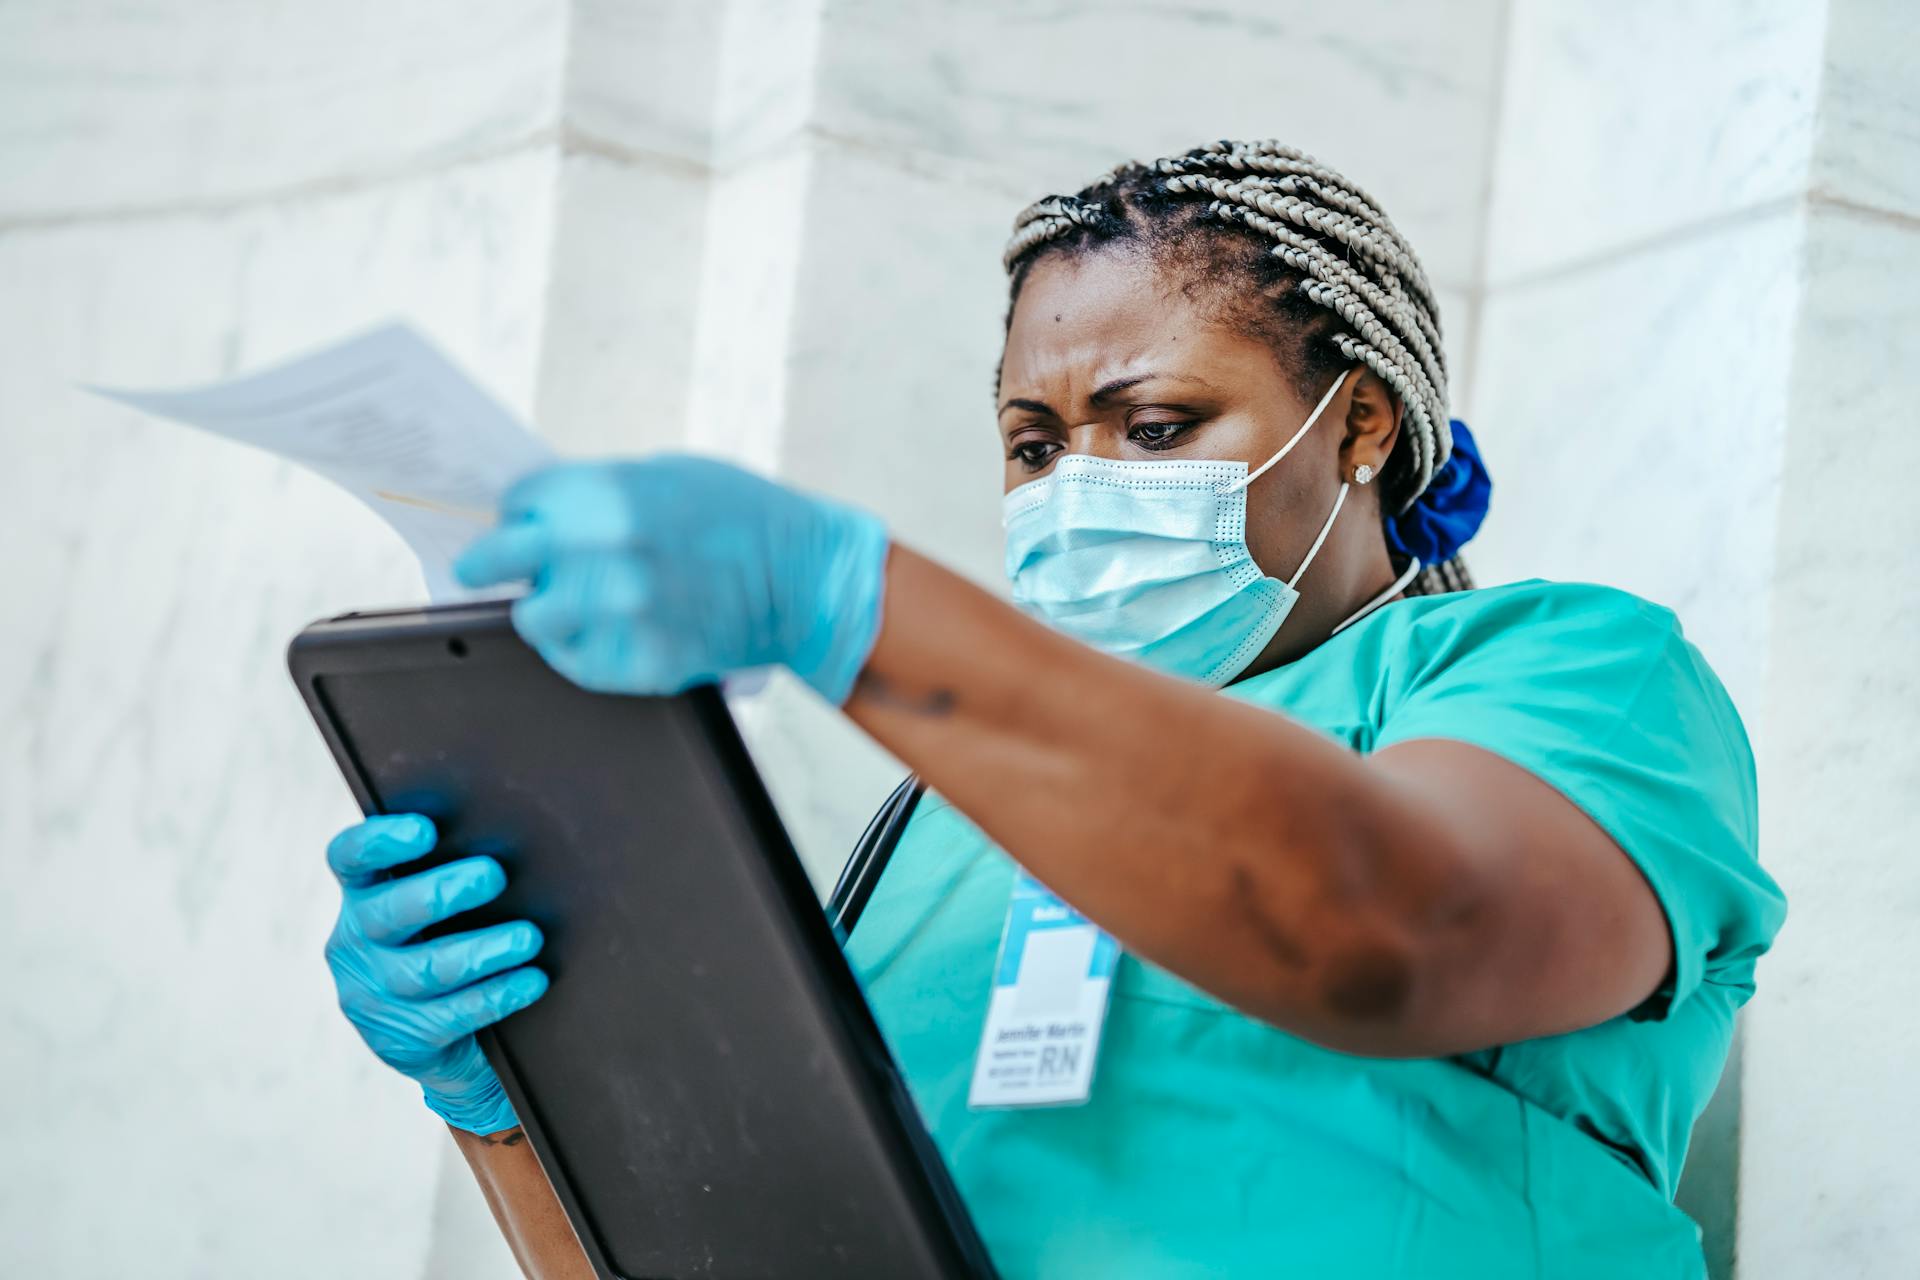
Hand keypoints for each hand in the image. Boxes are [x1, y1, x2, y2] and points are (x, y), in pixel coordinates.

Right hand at [323, 814, 547, 1134]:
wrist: (452, 1040)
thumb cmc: (455, 943)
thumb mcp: (443, 909)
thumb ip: (454, 871)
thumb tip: (515, 839)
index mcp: (363, 895)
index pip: (350, 858)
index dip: (379, 841)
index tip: (425, 829)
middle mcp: (355, 943)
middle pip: (389, 912)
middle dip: (442, 892)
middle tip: (493, 875)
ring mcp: (372, 995)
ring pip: (424, 970)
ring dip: (482, 951)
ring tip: (528, 937)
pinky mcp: (399, 1039)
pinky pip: (451, 1016)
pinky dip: (497, 995)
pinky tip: (530, 981)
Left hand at [453, 455, 890, 702]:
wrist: (806, 581)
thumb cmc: (744, 519)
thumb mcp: (665, 475)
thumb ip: (598, 493)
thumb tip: (543, 514)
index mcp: (607, 494)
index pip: (518, 502)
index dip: (518, 511)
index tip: (518, 521)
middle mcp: (603, 553)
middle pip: (499, 560)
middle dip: (484, 563)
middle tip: (474, 569)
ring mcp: (619, 613)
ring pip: (532, 619)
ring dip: (544, 609)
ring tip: (574, 602)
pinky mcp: (638, 662)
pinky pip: (576, 661)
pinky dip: (583, 647)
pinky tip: (612, 629)